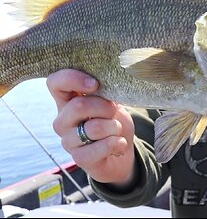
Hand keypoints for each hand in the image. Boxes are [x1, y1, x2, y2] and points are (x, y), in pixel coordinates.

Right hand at [47, 69, 135, 184]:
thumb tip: (105, 83)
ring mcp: (68, 140)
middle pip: (79, 106)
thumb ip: (103, 92)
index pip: (55, 82)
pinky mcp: (79, 158)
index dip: (73, 78)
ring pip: (95, 127)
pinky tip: (119, 144)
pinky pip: (104, 146)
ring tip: (116, 130)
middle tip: (114, 112)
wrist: (122, 150)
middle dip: (106, 107)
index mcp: (67, 101)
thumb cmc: (113, 121)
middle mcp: (62, 120)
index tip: (95, 84)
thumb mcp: (111, 102)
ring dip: (115, 127)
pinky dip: (118, 143)